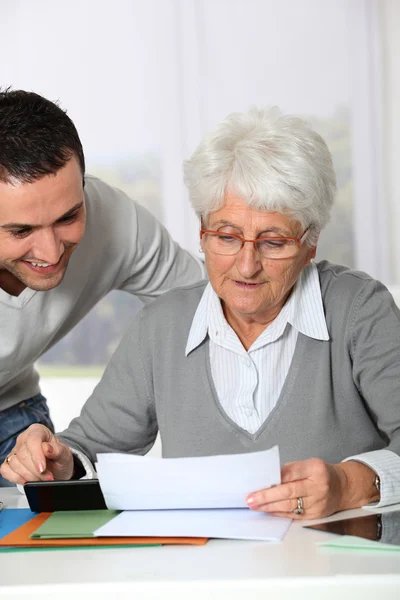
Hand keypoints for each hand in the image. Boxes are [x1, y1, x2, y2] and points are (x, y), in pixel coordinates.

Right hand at [0, 424, 73, 484]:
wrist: (57, 468)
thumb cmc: (60, 458)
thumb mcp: (64, 454)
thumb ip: (58, 450)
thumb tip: (48, 448)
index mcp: (38, 431)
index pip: (33, 440)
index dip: (37, 456)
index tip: (43, 469)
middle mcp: (24, 439)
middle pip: (23, 454)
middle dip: (36, 470)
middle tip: (47, 477)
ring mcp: (15, 450)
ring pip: (15, 464)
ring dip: (29, 476)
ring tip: (41, 478)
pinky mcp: (9, 462)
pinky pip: (6, 470)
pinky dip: (17, 478)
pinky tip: (28, 480)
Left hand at [245, 457, 378, 519]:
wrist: (343, 488)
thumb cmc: (321, 473)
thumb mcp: (308, 464)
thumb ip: (290, 470)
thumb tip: (268, 479)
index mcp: (316, 469)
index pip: (291, 473)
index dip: (273, 479)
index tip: (258, 483)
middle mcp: (318, 487)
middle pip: (289, 492)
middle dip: (267, 496)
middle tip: (251, 499)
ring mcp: (318, 503)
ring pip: (290, 506)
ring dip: (269, 507)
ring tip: (255, 506)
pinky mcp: (315, 515)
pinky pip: (294, 515)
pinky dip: (279, 513)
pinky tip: (268, 511)